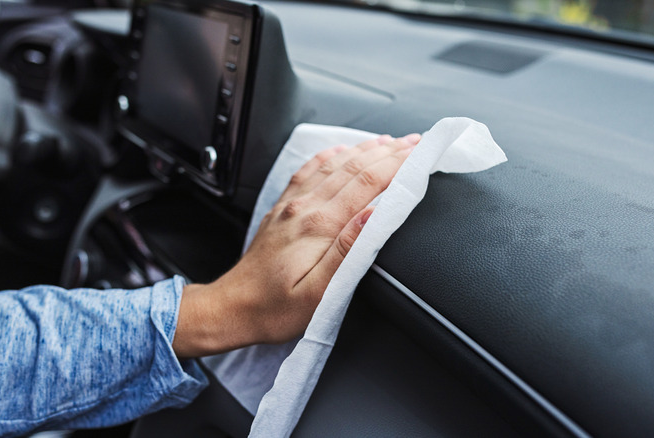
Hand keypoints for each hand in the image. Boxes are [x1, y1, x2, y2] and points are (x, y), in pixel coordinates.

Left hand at [173, 133, 419, 356]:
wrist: (232, 308)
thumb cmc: (275, 309)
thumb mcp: (318, 293)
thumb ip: (348, 252)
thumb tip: (375, 216)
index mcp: (318, 226)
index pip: (367, 182)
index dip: (398, 164)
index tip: (422, 152)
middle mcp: (303, 208)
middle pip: (354, 167)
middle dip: (390, 151)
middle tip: (417, 142)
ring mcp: (290, 205)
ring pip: (333, 164)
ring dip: (365, 149)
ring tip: (390, 142)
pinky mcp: (282, 210)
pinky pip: (309, 171)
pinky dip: (331, 156)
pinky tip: (341, 150)